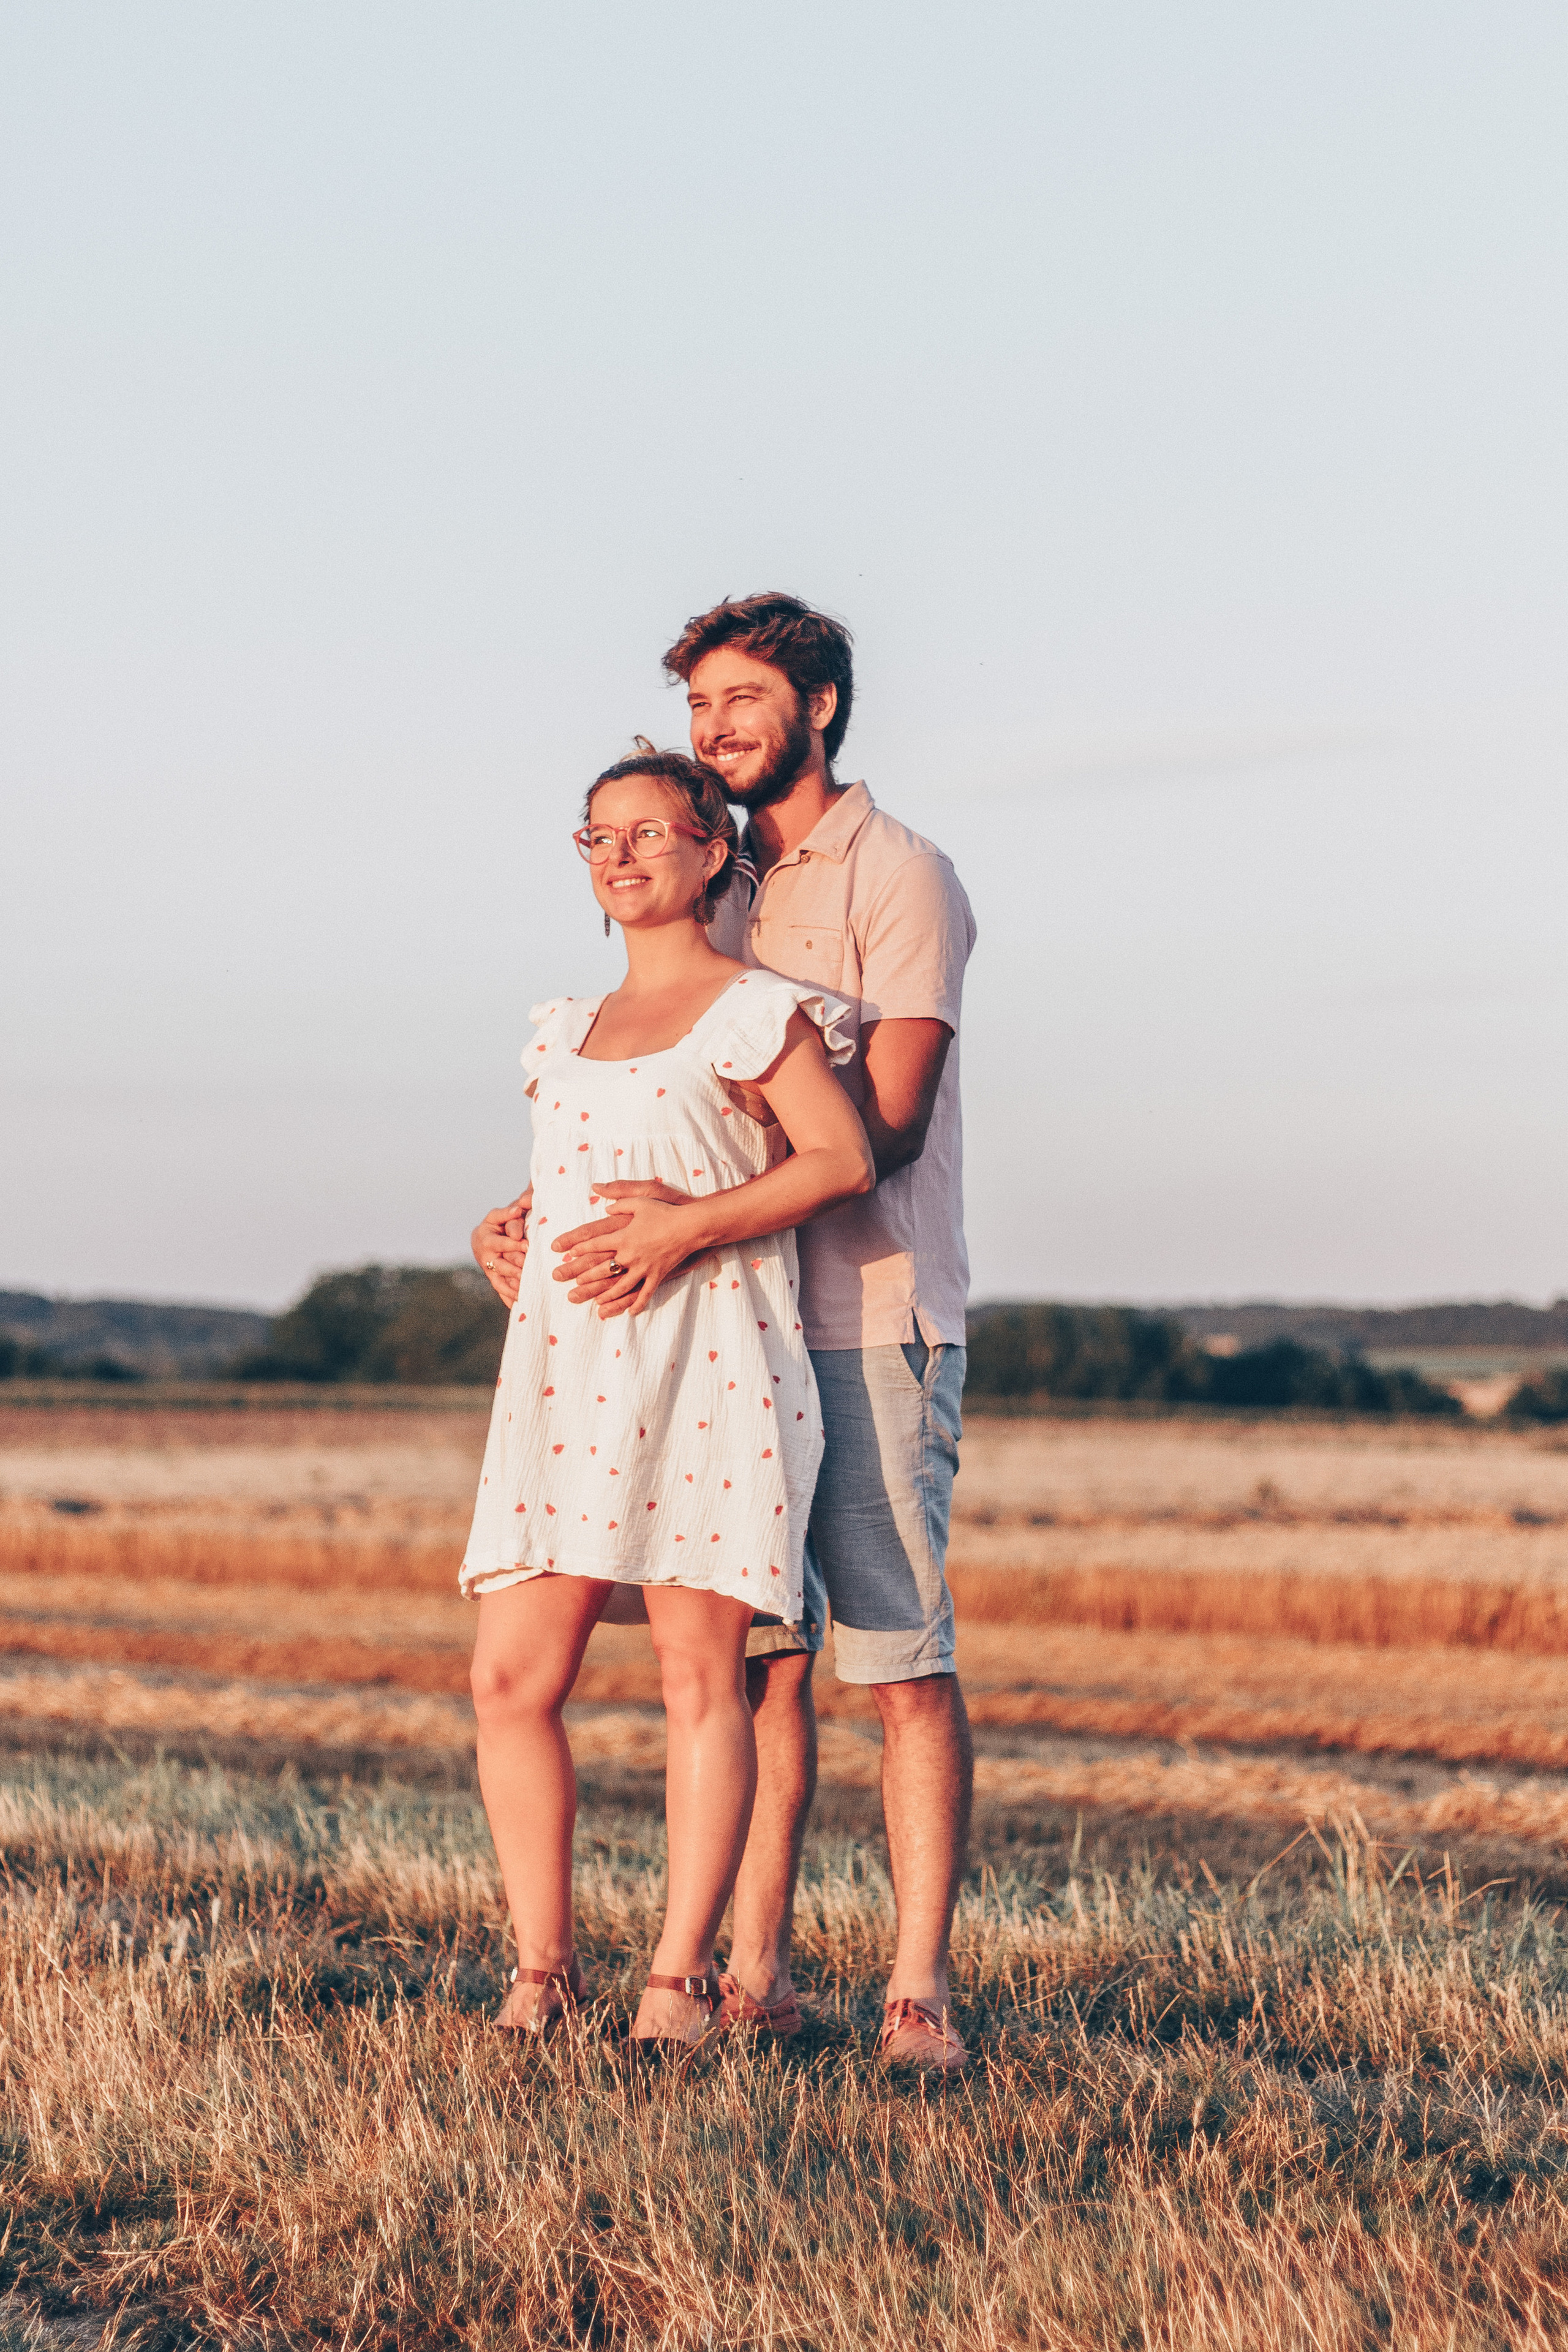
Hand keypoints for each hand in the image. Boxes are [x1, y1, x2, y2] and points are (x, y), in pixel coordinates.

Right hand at [472, 1188, 531, 1306]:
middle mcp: (484, 1253)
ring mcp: (488, 1267)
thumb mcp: (503, 1212)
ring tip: (525, 1290)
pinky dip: (509, 1297)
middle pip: (500, 1263)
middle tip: (528, 1273)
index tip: (527, 1246)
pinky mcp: (493, 1277)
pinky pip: (500, 1289)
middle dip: (515, 1268)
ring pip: (500, 1279)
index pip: (500, 1241)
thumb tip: (520, 1207)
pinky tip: (519, 1303)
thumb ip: (511, 1210)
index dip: (513, 1244)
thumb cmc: (502, 1219)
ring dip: (512, 1285)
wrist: (489, 1233)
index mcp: (485, 1235)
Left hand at [550, 1181, 706, 1318]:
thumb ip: (620, 1201)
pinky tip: (629, 1312)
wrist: (690, 1226)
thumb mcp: (641, 1198)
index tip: (567, 1253)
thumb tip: (604, 1204)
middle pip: (602, 1268)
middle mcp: (630, 1254)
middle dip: (585, 1276)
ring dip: (606, 1294)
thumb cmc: (666, 1210)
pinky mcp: (657, 1275)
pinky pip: (645, 1293)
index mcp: (623, 1235)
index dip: (579, 1247)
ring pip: (620, 1286)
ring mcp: (643, 1267)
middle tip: (573, 1282)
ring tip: (594, 1301)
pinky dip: (637, 1303)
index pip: (595, 1243)